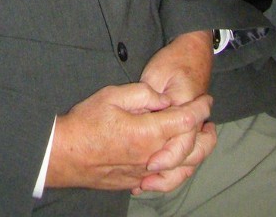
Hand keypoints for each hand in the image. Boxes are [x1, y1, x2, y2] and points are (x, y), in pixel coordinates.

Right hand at [46, 81, 213, 192]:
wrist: (65, 154)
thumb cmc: (86, 123)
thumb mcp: (112, 95)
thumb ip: (142, 94)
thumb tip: (163, 99)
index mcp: (148, 133)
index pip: (185, 120)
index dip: (200, 108)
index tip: (207, 99)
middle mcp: (152, 157)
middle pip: (192, 150)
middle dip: (206, 135)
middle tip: (210, 122)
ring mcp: (145, 173)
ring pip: (182, 169)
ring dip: (197, 154)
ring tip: (200, 141)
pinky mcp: (136, 181)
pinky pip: (166, 180)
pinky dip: (179, 170)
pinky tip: (178, 162)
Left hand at [135, 30, 214, 191]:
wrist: (193, 51)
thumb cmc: (173, 61)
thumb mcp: (156, 74)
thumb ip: (150, 98)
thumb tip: (142, 120)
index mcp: (186, 109)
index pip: (182, 141)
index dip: (167, 156)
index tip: (150, 164)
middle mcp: (194, 122)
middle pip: (189, 158)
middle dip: (168, 174)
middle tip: (144, 182)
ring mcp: (194, 127)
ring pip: (190, 161)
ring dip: (171, 175)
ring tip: (145, 185)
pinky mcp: (190, 129)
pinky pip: (187, 154)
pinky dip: (174, 167)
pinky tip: (153, 175)